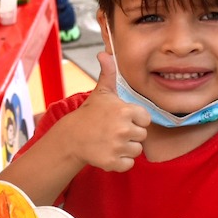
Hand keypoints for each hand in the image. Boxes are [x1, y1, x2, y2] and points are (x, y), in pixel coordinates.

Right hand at [63, 51, 151, 171]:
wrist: (71, 137)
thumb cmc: (89, 114)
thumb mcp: (101, 92)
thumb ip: (108, 73)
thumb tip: (104, 53)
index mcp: (125, 110)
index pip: (145, 119)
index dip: (135, 120)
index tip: (121, 119)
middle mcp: (123, 128)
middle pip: (142, 135)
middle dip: (130, 135)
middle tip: (113, 132)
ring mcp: (118, 146)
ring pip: (136, 150)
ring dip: (126, 148)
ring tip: (111, 142)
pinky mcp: (112, 162)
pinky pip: (128, 164)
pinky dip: (120, 162)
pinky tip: (109, 153)